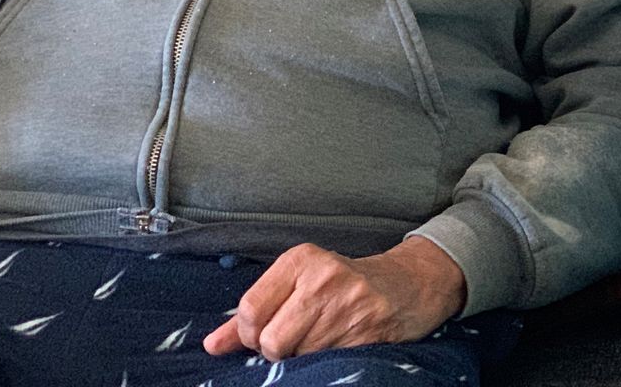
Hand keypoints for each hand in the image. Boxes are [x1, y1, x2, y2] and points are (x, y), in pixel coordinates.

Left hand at [203, 236, 465, 361]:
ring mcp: (347, 302)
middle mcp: (322, 276)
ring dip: (306, 357)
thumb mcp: (298, 285)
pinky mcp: (367, 328)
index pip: (250, 310)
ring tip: (325, 338)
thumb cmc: (345, 286)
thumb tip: (212, 346)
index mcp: (300, 259)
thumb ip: (252, 315)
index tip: (267, 334)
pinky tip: (340, 344)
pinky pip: (326, 361)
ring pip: (297, 355)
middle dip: (279, 351)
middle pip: (270, 340)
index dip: (251, 335)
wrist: (409, 285)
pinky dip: (327, 361)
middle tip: (300, 339)